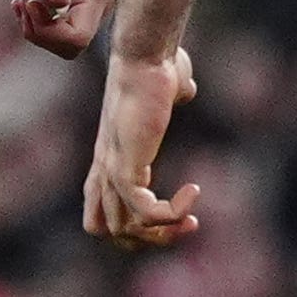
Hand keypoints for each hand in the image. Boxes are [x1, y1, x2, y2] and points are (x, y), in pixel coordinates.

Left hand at [17, 0, 114, 56]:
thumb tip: (55, 7)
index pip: (77, 38)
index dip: (46, 33)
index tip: (27, 3)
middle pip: (74, 44)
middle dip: (42, 34)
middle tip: (20, 4)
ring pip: (71, 36)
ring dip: (42, 28)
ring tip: (21, 1)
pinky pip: (69, 23)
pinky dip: (46, 20)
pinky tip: (29, 0)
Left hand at [81, 42, 200, 248]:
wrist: (145, 58)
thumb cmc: (157, 67)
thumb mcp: (165, 89)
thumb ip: (173, 94)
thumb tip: (184, 89)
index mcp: (109, 161)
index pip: (102, 218)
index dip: (139, 227)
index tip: (175, 212)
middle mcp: (104, 171)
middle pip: (112, 231)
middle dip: (153, 238)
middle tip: (188, 223)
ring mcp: (111, 171)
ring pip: (126, 229)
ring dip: (165, 231)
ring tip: (192, 217)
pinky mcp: (123, 167)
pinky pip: (144, 212)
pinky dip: (172, 212)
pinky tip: (193, 191)